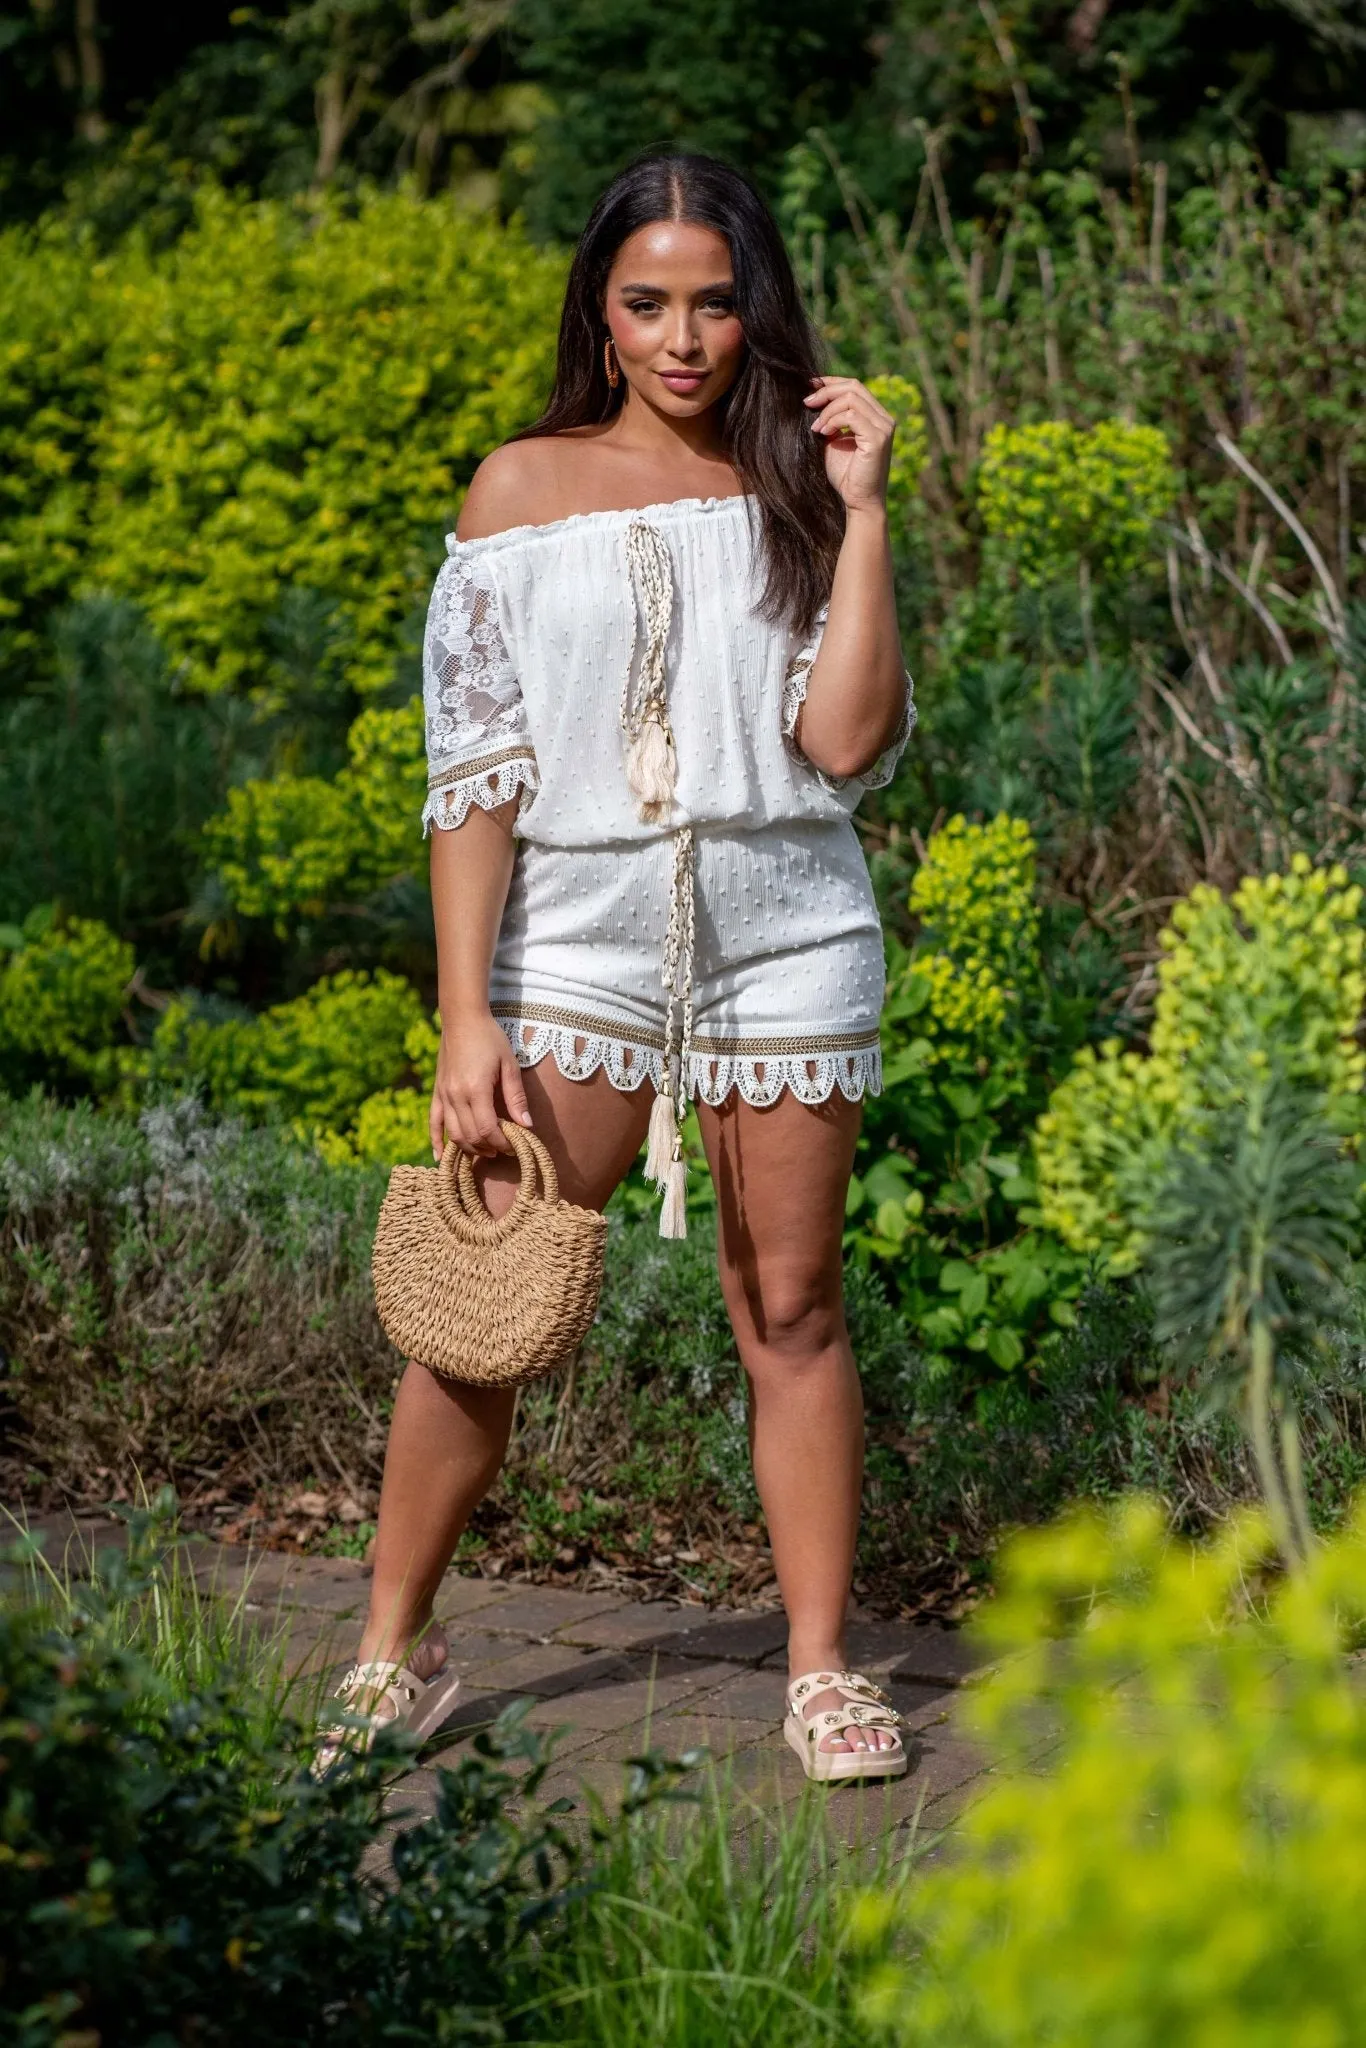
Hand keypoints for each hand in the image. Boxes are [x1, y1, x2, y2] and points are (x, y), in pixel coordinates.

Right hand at [429, 1009, 532, 1159]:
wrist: (462, 1019)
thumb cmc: (490, 1039)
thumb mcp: (509, 1065)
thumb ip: (517, 1097)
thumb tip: (527, 1125)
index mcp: (475, 1089)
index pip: (488, 1129)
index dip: (503, 1143)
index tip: (516, 1147)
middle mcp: (455, 1096)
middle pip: (471, 1135)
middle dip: (490, 1148)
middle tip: (506, 1151)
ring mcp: (443, 1095)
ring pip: (454, 1134)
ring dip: (470, 1148)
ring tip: (487, 1152)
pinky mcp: (436, 1093)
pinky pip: (433, 1123)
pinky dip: (436, 1141)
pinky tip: (441, 1158)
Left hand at [804, 376, 894, 515]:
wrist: (858, 502)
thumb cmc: (845, 476)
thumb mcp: (833, 441)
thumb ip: (829, 420)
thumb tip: (812, 399)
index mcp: (876, 416)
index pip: (854, 386)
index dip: (831, 382)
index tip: (809, 386)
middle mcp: (884, 418)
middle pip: (854, 386)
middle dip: (826, 391)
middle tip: (806, 403)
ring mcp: (883, 427)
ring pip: (852, 398)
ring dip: (827, 409)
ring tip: (815, 427)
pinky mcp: (878, 439)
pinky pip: (852, 416)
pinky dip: (833, 420)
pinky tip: (823, 433)